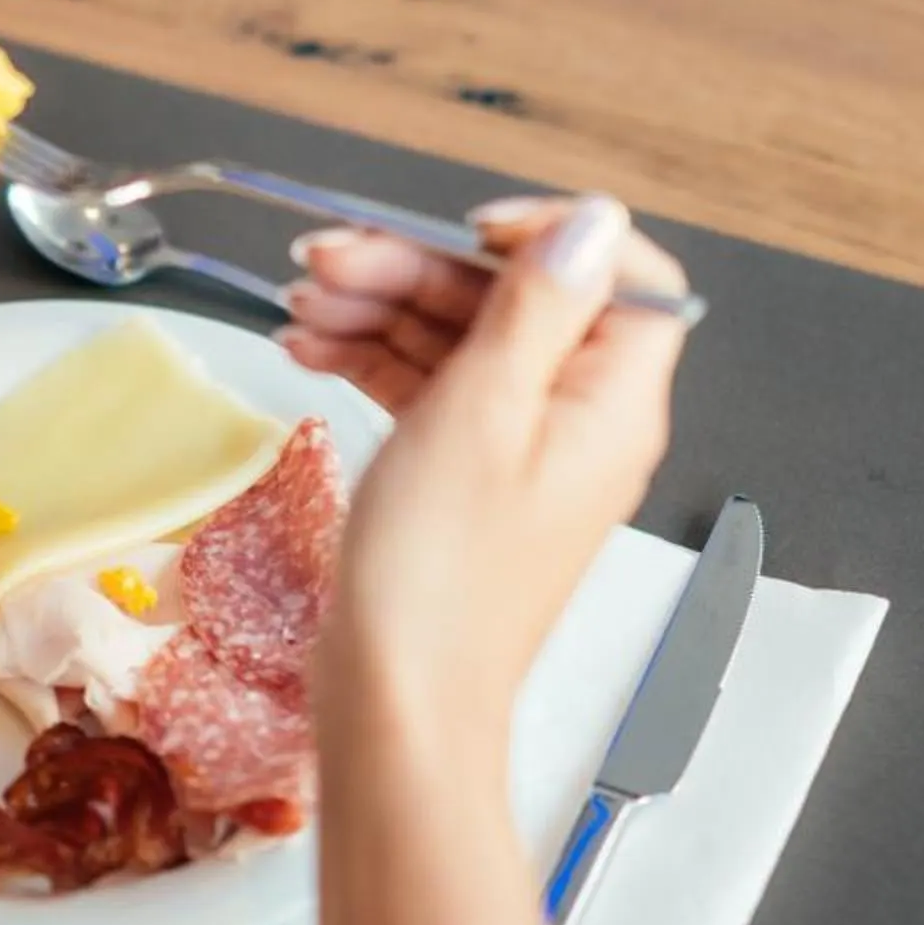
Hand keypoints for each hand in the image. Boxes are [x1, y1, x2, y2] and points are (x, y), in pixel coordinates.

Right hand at [290, 200, 690, 723]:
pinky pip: (427, 386)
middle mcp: (576, 418)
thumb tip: (592, 222)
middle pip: (514, 299)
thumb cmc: (440, 580)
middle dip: (417, 267)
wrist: (395, 702)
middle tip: (329, 260)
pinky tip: (310, 347)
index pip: (621, 276)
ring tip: (302, 303)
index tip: (469, 232)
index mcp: (611, 401)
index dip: (548, 237)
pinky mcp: (463, 472)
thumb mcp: (484, 411)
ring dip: (378, 305)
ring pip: (459, 337)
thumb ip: (538, 307)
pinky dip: (370, 357)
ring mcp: (517, 447)